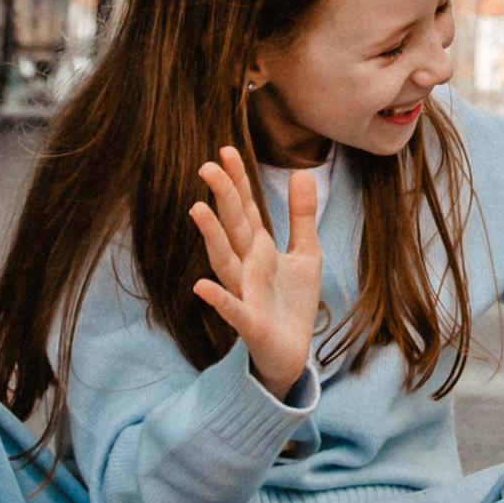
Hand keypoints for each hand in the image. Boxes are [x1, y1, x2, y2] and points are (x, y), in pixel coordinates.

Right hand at [189, 145, 323, 399]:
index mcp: (259, 247)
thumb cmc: (293, 302)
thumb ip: (301, 215)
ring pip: (225, 262)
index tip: (226, 151)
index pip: (245, 208)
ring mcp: (245, 293)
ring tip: (197, 209)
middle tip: (207, 167)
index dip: (237, 181)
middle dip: (222, 198)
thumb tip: (302, 172)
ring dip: (212, 237)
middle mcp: (246, 266)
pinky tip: (200, 286)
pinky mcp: (250, 322)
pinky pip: (231, 309)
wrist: (292, 351)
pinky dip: (218, 298)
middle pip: (232, 227)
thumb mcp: (306, 252)